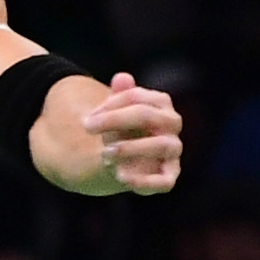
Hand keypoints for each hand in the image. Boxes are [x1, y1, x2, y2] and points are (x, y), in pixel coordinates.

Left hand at [82, 72, 181, 194]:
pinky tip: (121, 177)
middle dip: (114, 120)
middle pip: (147, 116)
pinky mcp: (169, 175)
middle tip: (86, 126)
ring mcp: (173, 150)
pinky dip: (145, 182)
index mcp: (160, 102)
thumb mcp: (114, 110)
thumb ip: (119, 95)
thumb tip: (122, 78)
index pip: (136, 97)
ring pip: (162, 145)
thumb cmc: (120, 127)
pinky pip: (165, 181)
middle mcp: (172, 124)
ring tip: (104, 153)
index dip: (108, 105)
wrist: (123, 155)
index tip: (88, 117)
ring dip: (129, 148)